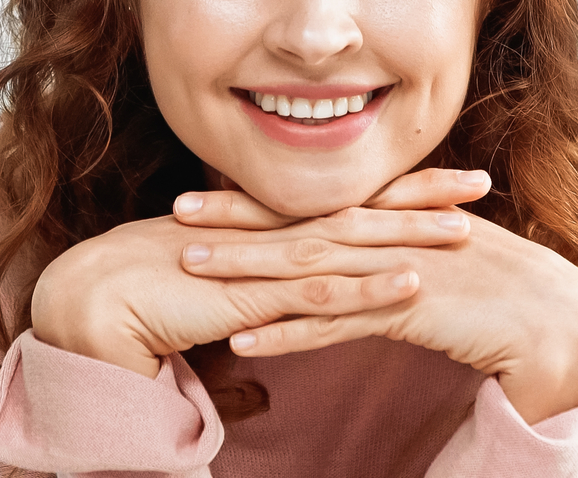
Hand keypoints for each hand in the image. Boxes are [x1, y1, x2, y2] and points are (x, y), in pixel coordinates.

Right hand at [28, 184, 466, 377]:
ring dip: (412, 234)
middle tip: (481, 182)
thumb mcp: (210, 316)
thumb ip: (240, 344)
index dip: (398, 191)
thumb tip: (258, 395)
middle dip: (423, 195)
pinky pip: (324, 292)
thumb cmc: (143, 308)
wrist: (96, 299)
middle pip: (363, 209)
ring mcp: (267, 262)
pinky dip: (371, 288)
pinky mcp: (256, 294)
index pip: (345, 203)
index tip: (446, 182)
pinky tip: (413, 283)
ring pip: (354, 244)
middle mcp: (274, 236)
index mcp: (269, 232)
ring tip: (468, 229)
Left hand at [178, 169, 577, 423]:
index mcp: (395, 216)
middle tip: (173, 214)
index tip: (202, 193)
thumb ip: (399, 246)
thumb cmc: (504, 294)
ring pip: (307, 268)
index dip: (256, 197)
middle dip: (234, 218)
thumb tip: (358, 250)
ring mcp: (397, 270)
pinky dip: (288, 331)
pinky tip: (243, 340)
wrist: (561, 322)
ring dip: (246, 270)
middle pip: (298, 223)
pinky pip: (335, 323)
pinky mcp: (408, 312)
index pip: (313, 202)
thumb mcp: (443, 257)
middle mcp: (390, 233)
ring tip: (189, 271)